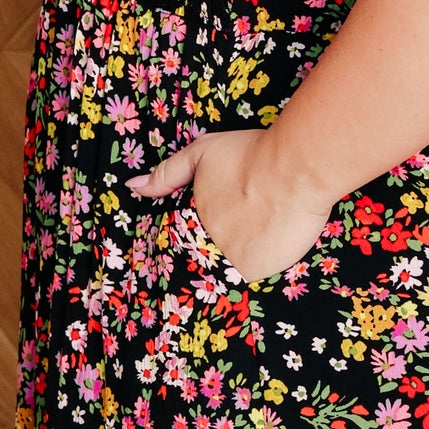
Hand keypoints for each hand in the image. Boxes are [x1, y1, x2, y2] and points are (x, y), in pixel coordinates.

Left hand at [127, 128, 333, 285]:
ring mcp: (233, 262)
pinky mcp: (260, 271)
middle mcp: (207, 247)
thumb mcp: (201, 154)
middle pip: (203, 259)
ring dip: (238, 257)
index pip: (179, 244)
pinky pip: (254, 275)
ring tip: (254, 237)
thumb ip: (167, 174)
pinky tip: (269, 244)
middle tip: (236, 233)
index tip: (203, 237)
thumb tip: (133, 186)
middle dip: (214, 251)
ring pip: (228, 269)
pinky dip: (259, 263)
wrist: (295, 169)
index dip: (189, 242)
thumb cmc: (249, 156)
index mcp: (191, 222)